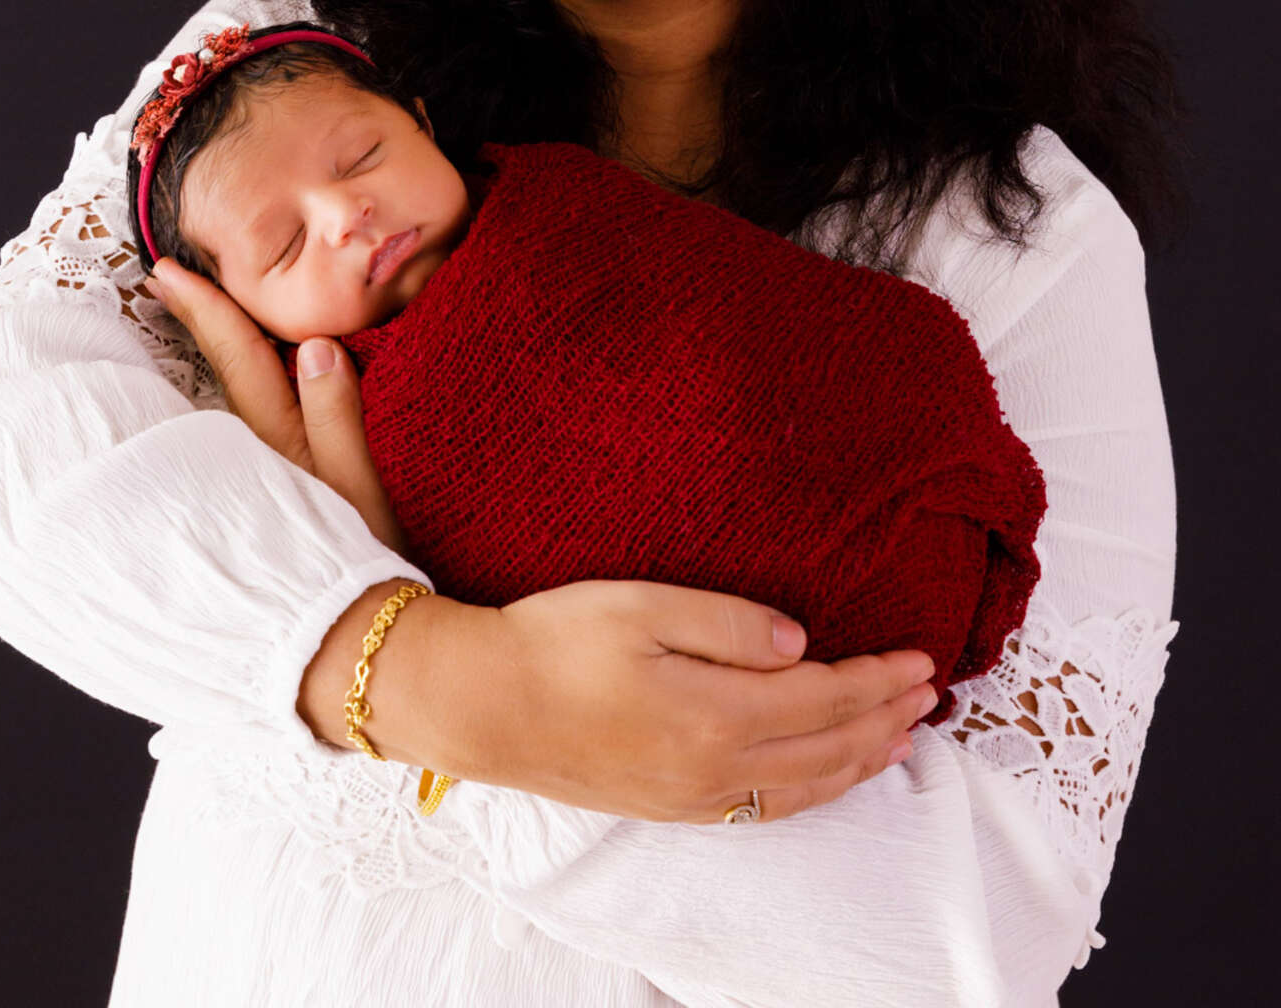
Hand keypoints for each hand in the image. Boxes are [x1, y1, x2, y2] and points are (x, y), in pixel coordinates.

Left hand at [147, 258, 409, 555]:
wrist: (352, 647)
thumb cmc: (363, 564)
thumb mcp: (361, 487)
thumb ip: (337, 415)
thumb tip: (314, 345)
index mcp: (276, 444)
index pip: (239, 359)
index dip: (206, 310)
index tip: (168, 271)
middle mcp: (250, 460)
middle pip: (221, 377)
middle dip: (192, 325)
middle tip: (159, 282)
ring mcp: (245, 488)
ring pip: (218, 408)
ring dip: (203, 363)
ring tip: (179, 326)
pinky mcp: (250, 512)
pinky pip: (225, 442)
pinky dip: (215, 407)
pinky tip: (210, 405)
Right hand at [476, 578, 936, 823]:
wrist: (486, 705)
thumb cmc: (557, 642)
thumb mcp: (642, 606)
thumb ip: (726, 622)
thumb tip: (798, 641)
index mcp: (715, 711)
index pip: (824, 696)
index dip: (878, 679)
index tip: (920, 659)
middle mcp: (715, 766)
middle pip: (828, 748)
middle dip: (886, 720)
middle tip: (928, 693)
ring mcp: (695, 796)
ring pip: (805, 787)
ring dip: (861, 761)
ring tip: (900, 739)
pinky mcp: (673, 806)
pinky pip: (767, 808)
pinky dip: (814, 791)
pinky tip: (825, 775)